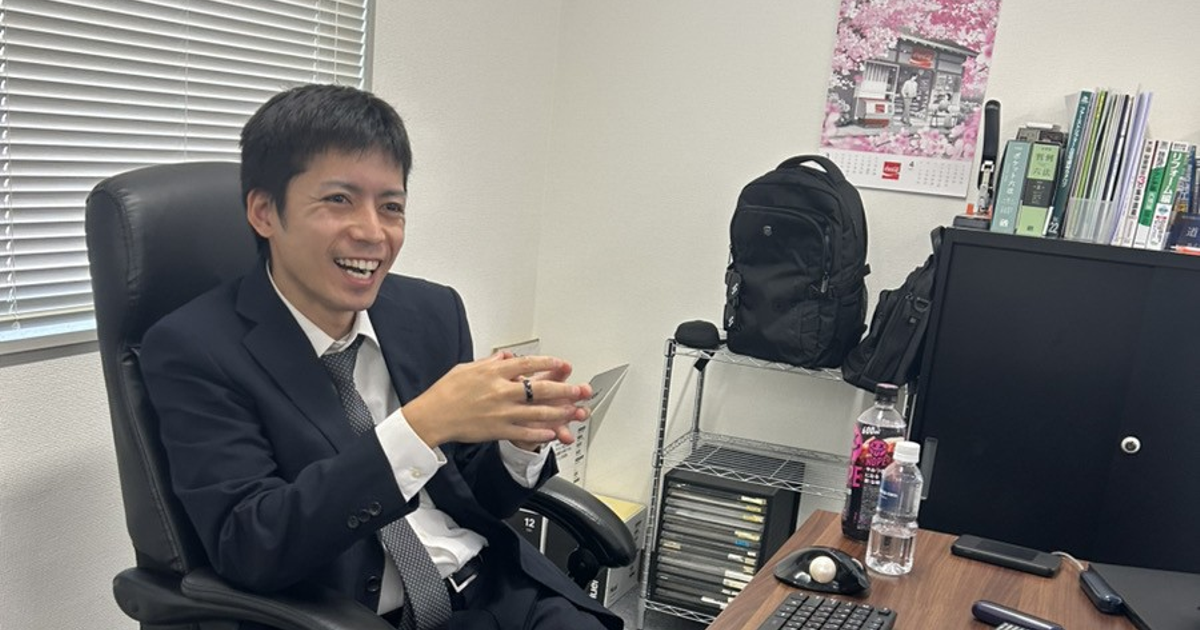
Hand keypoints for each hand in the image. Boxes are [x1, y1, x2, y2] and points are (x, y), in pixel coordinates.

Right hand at [402, 353, 591, 448]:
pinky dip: (540, 433)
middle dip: (563, 389)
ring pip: (537, 411)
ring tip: (573, 411)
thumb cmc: (445, 393)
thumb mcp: (466, 368)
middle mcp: (500, 391)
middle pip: (539, 388)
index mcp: (493, 373)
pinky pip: (525, 432)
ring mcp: (501, 412)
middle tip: (579, 390)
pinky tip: (553, 432)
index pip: (527, 364)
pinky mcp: (498, 430)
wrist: (432, 416)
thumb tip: (505, 358)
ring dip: (558, 412)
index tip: (561, 364)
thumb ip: (489, 363)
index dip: (548, 363)